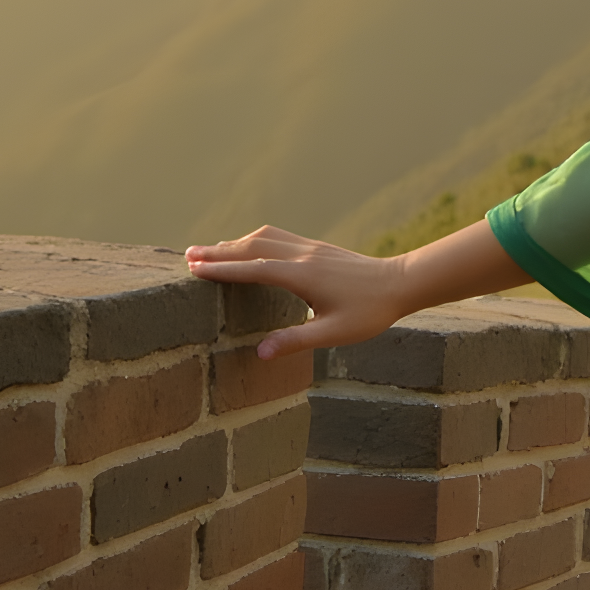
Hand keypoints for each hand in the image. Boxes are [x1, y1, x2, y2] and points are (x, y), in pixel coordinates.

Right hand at [187, 225, 411, 360]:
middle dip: (219, 252)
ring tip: (209, 251)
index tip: (194, 270)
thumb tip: (259, 353)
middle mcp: (303, 256)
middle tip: (187, 257)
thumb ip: (296, 341)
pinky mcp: (319, 248)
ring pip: (265, 238)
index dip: (222, 270)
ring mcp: (311, 248)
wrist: (402, 283)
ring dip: (235, 243)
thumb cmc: (371, 312)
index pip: (253, 270)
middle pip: (252, 248)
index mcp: (303, 276)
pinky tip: (249, 246)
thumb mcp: (334, 333)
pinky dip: (256, 239)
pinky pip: (280, 237)